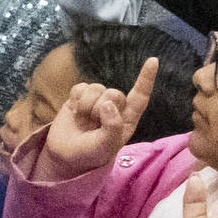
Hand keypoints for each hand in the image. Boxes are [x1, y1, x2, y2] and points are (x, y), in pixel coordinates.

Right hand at [37, 48, 161, 176]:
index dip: (146, 79)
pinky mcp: (79, 97)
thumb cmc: (90, 154)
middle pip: (114, 93)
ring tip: (83, 122)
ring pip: (96, 88)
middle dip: (101, 108)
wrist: (64, 156)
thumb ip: (112, 127)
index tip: (153, 61)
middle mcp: (114, 107)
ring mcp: (96, 100)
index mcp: (127, 120)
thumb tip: (108, 103)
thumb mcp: (105, 147)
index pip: (140, 97)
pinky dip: (76, 100)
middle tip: (93, 125)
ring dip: (86, 106)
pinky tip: (74, 112)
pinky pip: (81, 87)